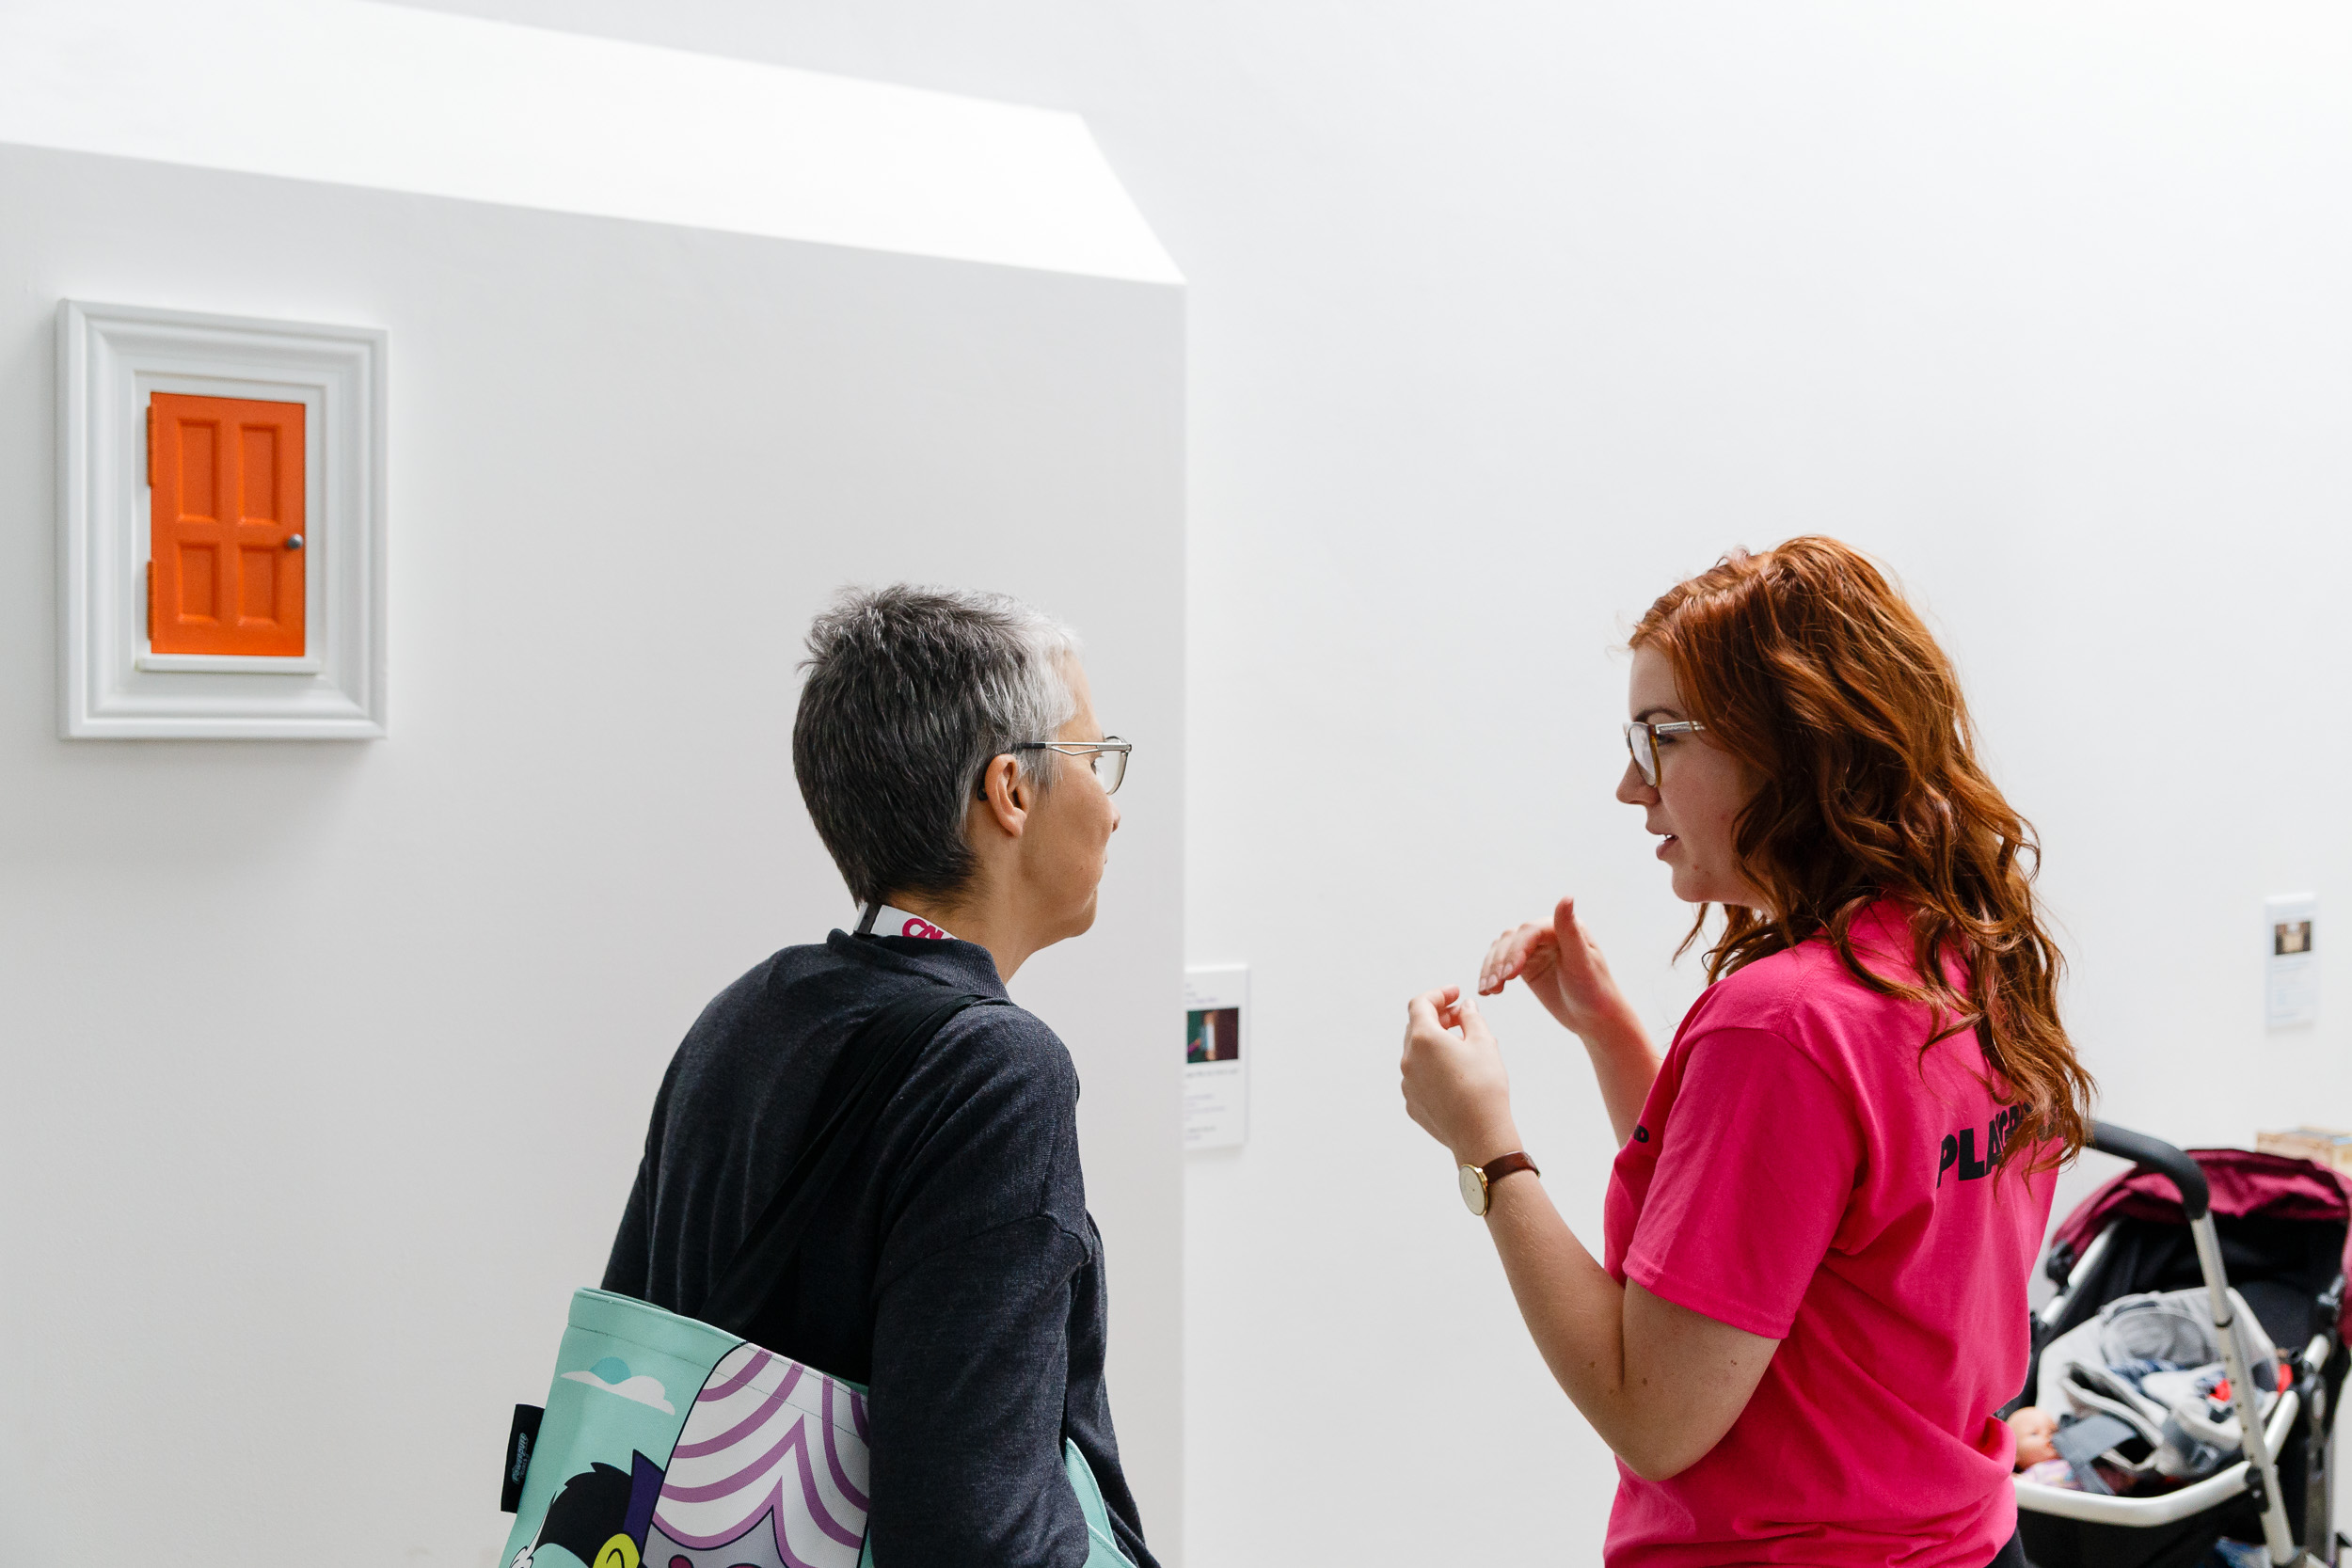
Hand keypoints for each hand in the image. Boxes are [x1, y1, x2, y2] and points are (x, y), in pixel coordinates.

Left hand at [1400, 986, 1519, 1164]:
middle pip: (1416, 1027)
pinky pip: (1419, 1077)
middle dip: (1438, 1017)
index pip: (1421, 1004)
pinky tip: (1455, 1074)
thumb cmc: (1485, 1086)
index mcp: (1423, 1039)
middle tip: (1462, 1017)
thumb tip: (1465, 1007)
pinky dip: (1433, 1067)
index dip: (1439, 994)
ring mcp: (1407, 1083)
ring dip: (1435, 1043)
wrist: (1480, 1135)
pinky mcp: (1412, 1103)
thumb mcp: (1485, 1043)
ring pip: (1417, 1053)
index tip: (1456, 993)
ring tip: (1463, 1047)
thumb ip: (1472, 1017)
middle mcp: (1408, 1059)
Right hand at [1477, 896, 1638, 1039]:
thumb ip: (1569, 930)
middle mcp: (1547, 934)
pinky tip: (1487, 991)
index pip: (1530, 932)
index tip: (1510, 974)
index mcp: (1563, 928)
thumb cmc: (1595, 990)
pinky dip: (1491, 976)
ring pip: (1501, 950)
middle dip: (1500, 962)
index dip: (1516, 949)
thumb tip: (1567, 897)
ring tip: (1490, 990)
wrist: (1595, 1019)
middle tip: (1496, 985)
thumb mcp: (1582, 961)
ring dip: (1491, 969)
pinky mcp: (1525, 966)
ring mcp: (1534, 950)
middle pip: (1511, 939)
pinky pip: (1501, 965)